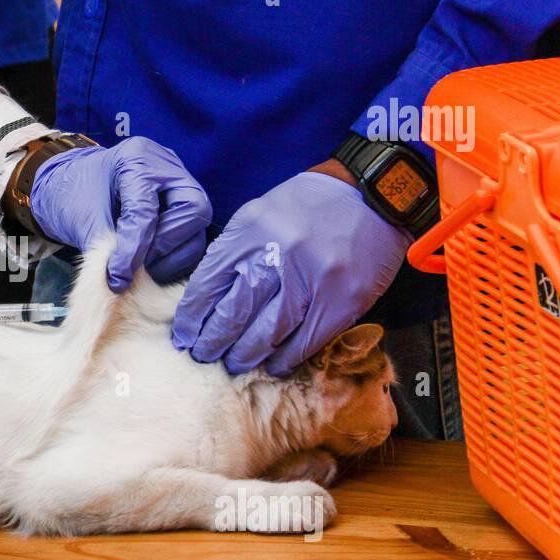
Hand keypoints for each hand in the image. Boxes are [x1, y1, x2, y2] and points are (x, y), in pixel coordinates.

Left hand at [29, 136, 211, 289]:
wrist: (74, 186)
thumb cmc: (75, 194)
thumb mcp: (83, 217)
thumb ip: (104, 246)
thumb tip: (121, 282)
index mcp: (137, 159)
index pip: (146, 209)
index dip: (133, 248)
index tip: (118, 277)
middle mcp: (168, 167)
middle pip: (192, 210)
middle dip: (165, 245)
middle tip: (138, 267)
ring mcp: (181, 185)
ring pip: (198, 228)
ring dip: (173, 258)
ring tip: (143, 271)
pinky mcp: (184, 207)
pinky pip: (193, 239)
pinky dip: (175, 259)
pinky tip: (153, 267)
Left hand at [172, 171, 409, 374]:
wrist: (373, 195)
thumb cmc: (309, 207)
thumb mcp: (261, 215)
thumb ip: (235, 252)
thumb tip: (207, 300)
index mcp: (252, 228)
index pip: (209, 284)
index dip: (193, 317)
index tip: (186, 335)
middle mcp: (279, 253)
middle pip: (234, 313)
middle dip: (213, 342)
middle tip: (204, 355)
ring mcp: (314, 279)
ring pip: (267, 334)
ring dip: (245, 356)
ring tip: (234, 363)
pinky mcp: (343, 300)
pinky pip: (305, 342)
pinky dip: (284, 359)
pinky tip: (272, 364)